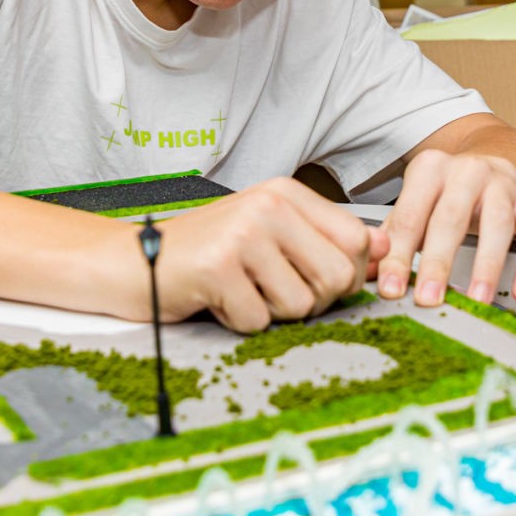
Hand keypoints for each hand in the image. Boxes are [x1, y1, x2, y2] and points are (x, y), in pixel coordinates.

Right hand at [150, 178, 387, 332]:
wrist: (130, 261)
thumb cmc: (204, 253)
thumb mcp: (270, 234)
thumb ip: (324, 240)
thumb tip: (386, 251)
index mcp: (286, 193)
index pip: (357, 241)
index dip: (344, 275)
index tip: (311, 280)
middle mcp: (269, 206)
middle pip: (338, 277)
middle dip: (311, 300)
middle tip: (271, 291)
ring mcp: (243, 234)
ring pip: (301, 305)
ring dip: (271, 313)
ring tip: (240, 291)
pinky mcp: (217, 267)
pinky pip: (257, 321)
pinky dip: (237, 323)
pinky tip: (215, 298)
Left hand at [373, 148, 515, 307]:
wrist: (491, 162)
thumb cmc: (447, 191)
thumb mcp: (416, 201)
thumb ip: (393, 236)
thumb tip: (368, 272)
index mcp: (430, 169)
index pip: (409, 216)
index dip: (398, 255)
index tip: (392, 288)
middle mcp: (467, 171)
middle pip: (450, 219)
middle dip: (437, 262)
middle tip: (428, 297)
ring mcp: (502, 184)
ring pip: (497, 224)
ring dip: (486, 265)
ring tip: (477, 299)